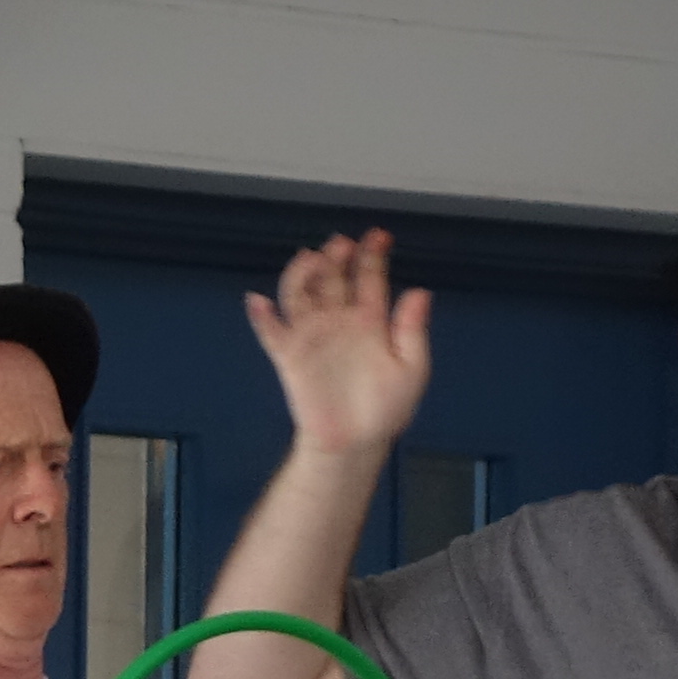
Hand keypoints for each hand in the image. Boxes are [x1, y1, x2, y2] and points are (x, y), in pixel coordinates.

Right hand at [243, 232, 432, 459]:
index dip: (373, 255)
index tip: (378, 236)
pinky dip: (262, 317)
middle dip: (336, 258)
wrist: (355, 442)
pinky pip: (272, 332)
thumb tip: (420, 292)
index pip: (370, 278)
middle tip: (340, 244)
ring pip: (302, 294)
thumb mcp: (412, 368)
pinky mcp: (290, 357)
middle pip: (333, 278)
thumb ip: (412, 330)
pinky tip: (257, 301)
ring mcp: (313, 336)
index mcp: (371, 321)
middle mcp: (340, 322)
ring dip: (303, 274)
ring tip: (309, 260)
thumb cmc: (385, 409)